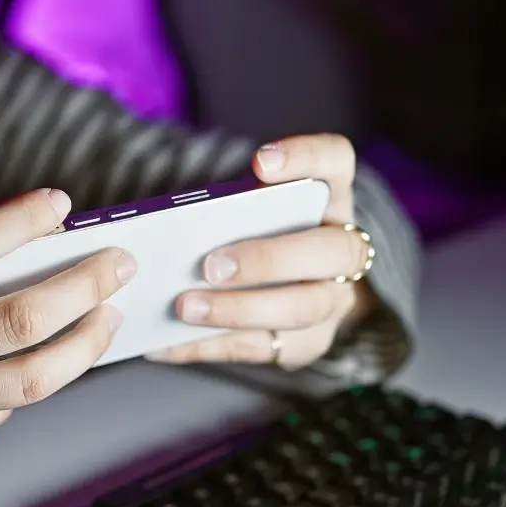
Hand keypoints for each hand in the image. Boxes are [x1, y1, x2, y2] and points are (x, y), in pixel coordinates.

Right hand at [0, 189, 133, 506]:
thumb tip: (25, 241)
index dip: (19, 219)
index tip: (58, 202)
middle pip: (20, 318)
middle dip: (84, 284)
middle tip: (118, 263)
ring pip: (33, 379)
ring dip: (86, 342)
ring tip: (109, 316)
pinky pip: (4, 411)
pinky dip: (29, 380)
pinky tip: (37, 361)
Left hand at [149, 135, 374, 369]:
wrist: (292, 283)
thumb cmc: (257, 231)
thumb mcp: (249, 209)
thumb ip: (224, 208)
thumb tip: (161, 229)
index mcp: (332, 197)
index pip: (336, 161)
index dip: (306, 159)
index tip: (260, 163)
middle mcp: (344, 249)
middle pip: (332, 251)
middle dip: (269, 258)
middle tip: (210, 265)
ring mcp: (334, 300)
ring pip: (302, 308)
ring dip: (238, 310)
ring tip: (184, 308)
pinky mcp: (308, 342)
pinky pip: (262, 347)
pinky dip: (209, 345)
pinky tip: (165, 343)